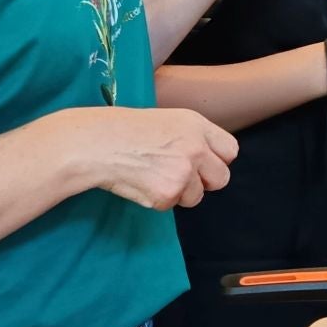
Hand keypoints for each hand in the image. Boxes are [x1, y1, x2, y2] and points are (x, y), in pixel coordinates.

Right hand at [66, 107, 239, 209]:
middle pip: (222, 178)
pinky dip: (157, 199)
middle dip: (203, 182)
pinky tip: (140, 182)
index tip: (202, 164)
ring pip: (196, 196)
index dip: (216, 160)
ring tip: (152, 175)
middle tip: (177, 176)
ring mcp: (184, 171)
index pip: (230, 151)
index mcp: (197, 124)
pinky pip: (171, 205)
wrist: (96, 142)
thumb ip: (193, 138)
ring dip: (178, 193)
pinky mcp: (168, 193)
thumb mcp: (167, 121)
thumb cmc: (124, 130)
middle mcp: (196, 147)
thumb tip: (208, 160)